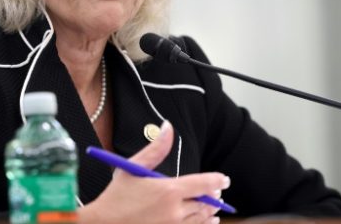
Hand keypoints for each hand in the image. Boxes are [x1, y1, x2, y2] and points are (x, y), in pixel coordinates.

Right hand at [79, 121, 230, 223]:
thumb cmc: (116, 197)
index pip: (204, 184)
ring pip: (201, 219)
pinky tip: (207, 222)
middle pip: (205, 203)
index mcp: (169, 190)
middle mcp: (175, 211)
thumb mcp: (132, 168)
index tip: (224, 180)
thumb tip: (168, 126)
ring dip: (210, 212)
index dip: (218, 181)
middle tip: (217, 192)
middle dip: (212, 196)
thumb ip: (156, 148)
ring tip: (214, 208)